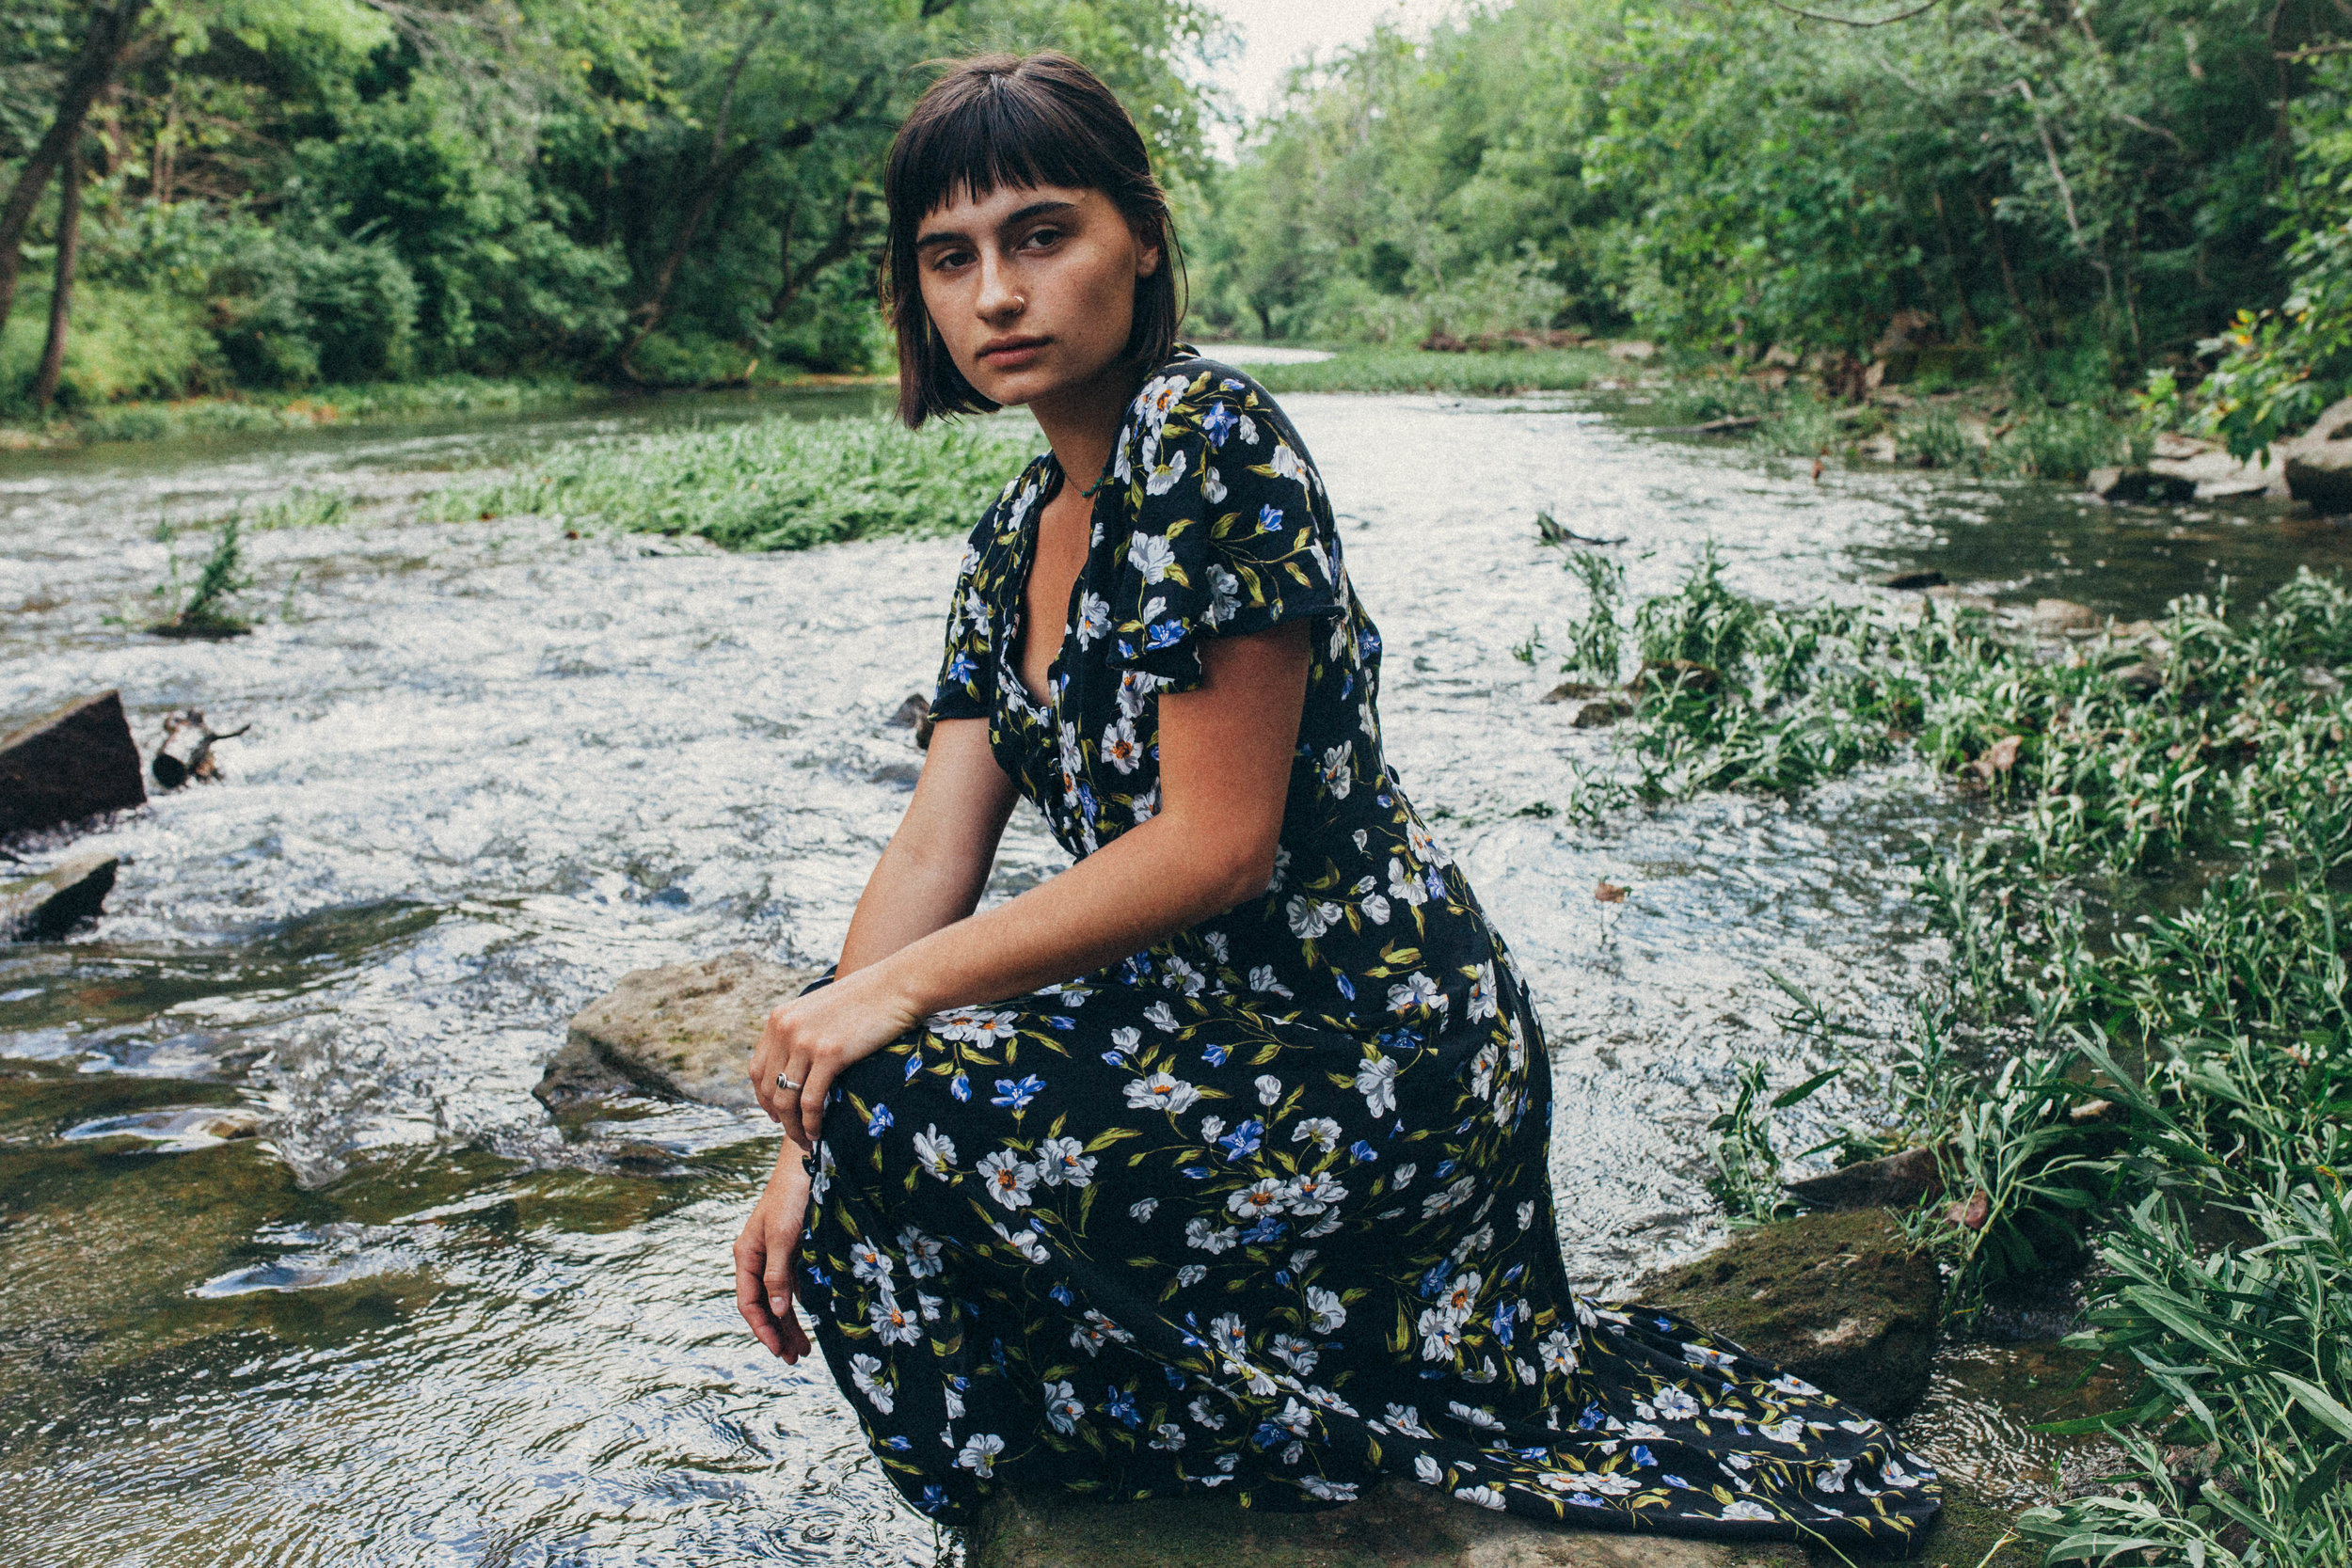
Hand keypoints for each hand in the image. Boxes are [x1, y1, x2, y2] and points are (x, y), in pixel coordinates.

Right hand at [734, 1152, 813, 1360]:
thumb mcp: (784, 1238)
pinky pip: (794, 1284)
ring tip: (803, 1349)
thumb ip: (778, 1275)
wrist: (811, 1162)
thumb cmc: (793, 1196)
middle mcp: (758, 1257)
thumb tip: (775, 1311)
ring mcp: (776, 1254)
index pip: (749, 1302)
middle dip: (777, 1332)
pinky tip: (811, 1319)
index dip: (762, 1328)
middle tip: (794, 1358)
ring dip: (790, 1322)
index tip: (778, 1350)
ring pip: (779, 1297)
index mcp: (747, 1255)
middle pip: (764, 1304)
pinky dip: (800, 1303)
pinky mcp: (794, 1249)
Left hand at [750, 962, 925, 1149]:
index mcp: (779, 1018)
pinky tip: (819, 1132)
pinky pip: (811, 1101)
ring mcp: (805, 1042)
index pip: (757, 1069)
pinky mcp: (830, 1054)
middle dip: (779, 1118)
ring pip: (786, 1100)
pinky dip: (811, 1123)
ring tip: (806, 1140)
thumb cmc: (867, 999)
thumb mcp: (820, 1010)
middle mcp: (785, 1029)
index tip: (776, 1114)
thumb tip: (798, 1066)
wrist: (897, 986)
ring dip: (793, 1127)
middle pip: (768, 1088)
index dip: (763, 1097)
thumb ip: (803, 1032)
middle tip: (794, 1133)